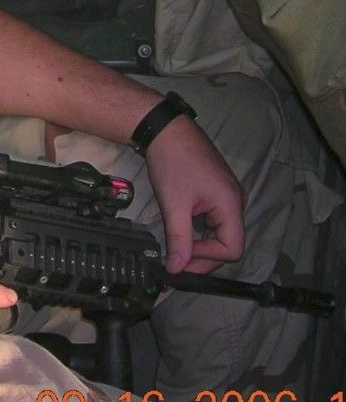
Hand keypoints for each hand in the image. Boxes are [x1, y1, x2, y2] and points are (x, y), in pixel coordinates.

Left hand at [146, 116, 245, 273]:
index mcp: (232, 205)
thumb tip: (176, 269)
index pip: (233, 249)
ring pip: (219, 233)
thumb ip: (178, 240)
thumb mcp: (174, 206)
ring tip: (175, 247)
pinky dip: (198, 232)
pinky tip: (180, 231)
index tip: (181, 258)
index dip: (207, 259)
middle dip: (202, 255)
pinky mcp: (216, 194)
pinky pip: (213, 222)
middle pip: (227, 244)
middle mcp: (235, 203)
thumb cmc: (173, 163)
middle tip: (175, 260)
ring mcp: (227, 198)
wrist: (167, 131)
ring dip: (199, 244)